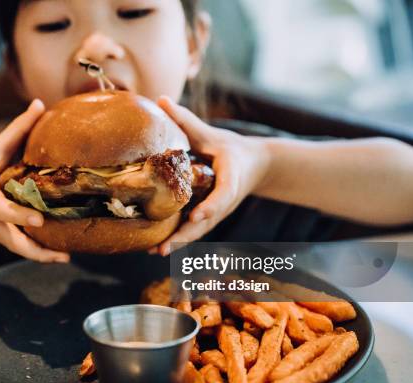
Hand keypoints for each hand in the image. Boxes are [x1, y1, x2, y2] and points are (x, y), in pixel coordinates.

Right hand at [0, 99, 69, 262]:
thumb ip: (17, 129)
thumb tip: (40, 104)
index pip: (0, 209)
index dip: (19, 216)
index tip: (39, 219)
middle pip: (11, 239)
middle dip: (34, 249)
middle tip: (61, 253)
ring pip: (17, 249)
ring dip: (41, 256)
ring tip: (66, 257)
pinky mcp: (1, 237)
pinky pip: (20, 248)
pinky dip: (38, 253)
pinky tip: (60, 254)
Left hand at [150, 96, 270, 255]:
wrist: (257, 166)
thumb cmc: (232, 148)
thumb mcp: (212, 134)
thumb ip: (187, 121)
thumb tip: (161, 100)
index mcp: (231, 179)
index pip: (223, 195)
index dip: (211, 206)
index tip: (198, 214)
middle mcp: (224, 201)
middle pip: (206, 222)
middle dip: (185, 236)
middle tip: (164, 248)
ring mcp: (218, 211)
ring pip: (199, 231)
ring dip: (179, 243)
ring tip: (155, 252)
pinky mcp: (211, 216)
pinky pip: (194, 229)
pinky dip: (179, 238)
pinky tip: (157, 247)